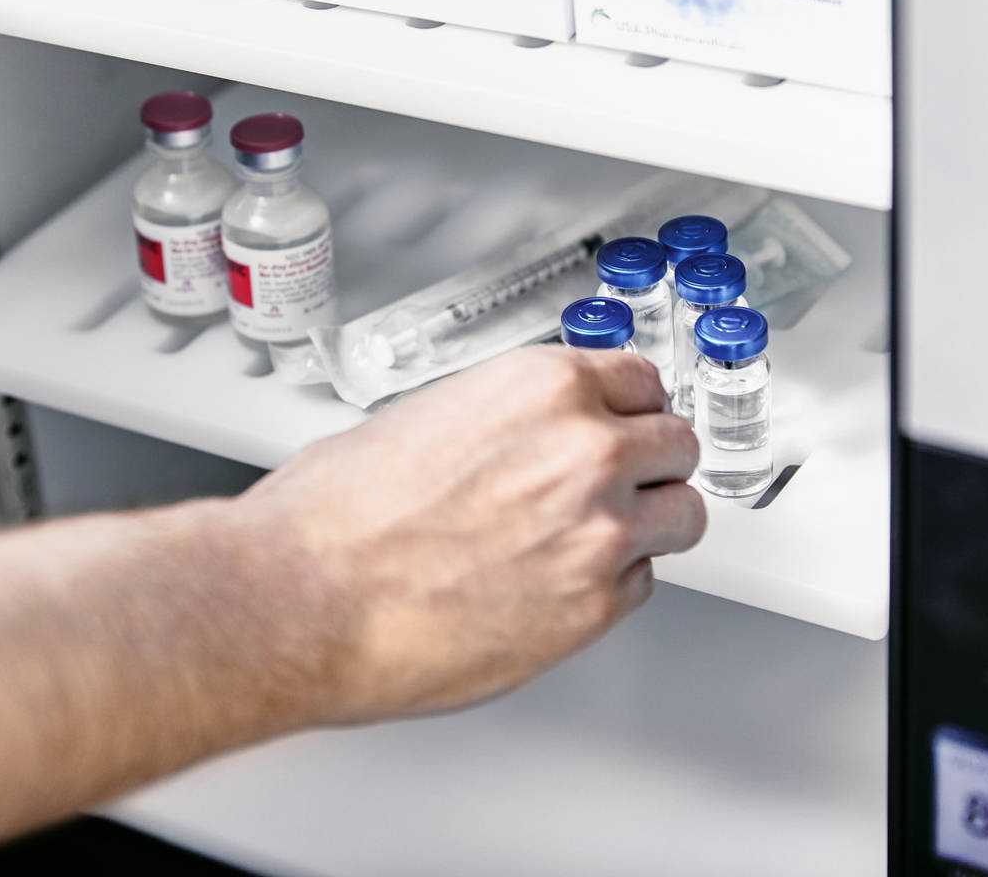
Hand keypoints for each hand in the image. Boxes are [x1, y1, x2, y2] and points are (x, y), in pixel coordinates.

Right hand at [241, 345, 702, 724]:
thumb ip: (497, 423)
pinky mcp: (594, 608)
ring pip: (683, 516)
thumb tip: (514, 441)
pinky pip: (641, 585)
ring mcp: (600, 531)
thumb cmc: (333, 517)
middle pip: (677, 444)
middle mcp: (586, 450)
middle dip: (649, 464)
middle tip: (616, 485)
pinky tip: (554, 584)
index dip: (627, 408)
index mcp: (541, 387)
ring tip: (597, 539)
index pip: (640, 379)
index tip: (622, 423)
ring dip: (648, 525)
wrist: (304, 599)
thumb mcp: (419, 418)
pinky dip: (610, 586)